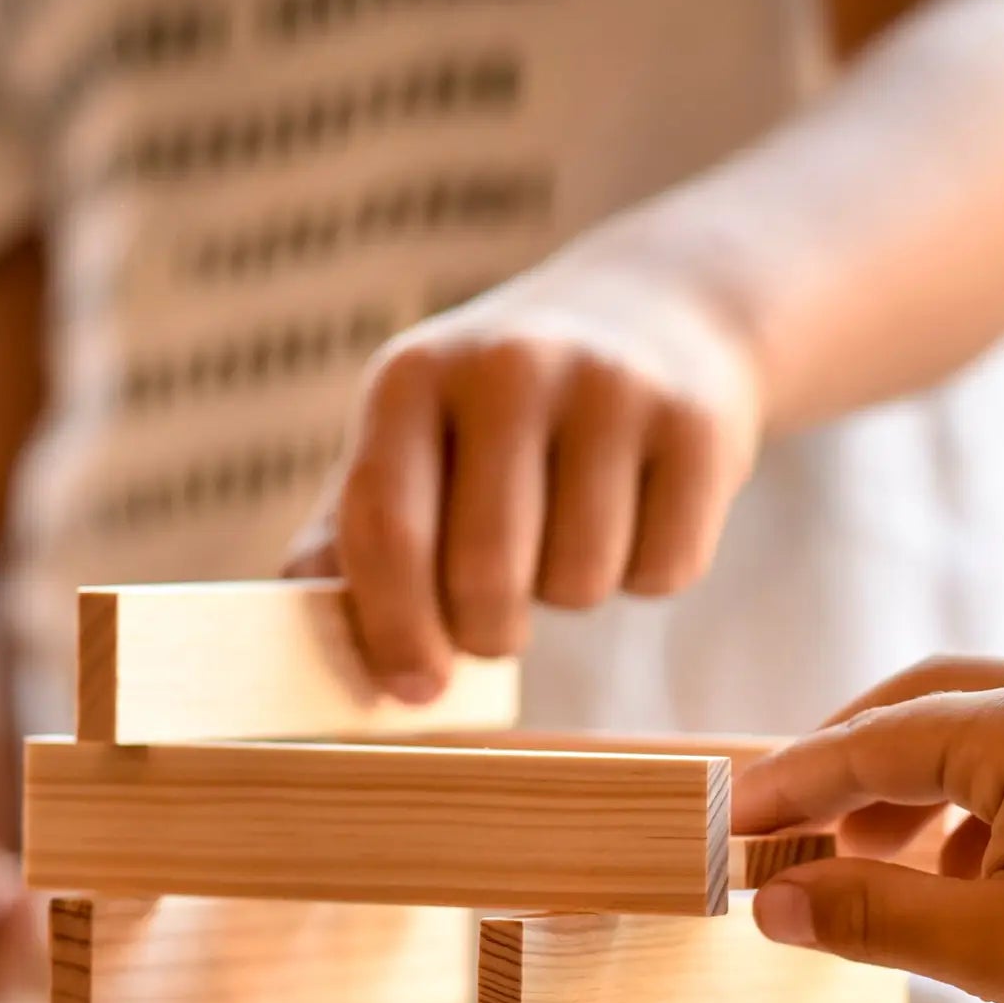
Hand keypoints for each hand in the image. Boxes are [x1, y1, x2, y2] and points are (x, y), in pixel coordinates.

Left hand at [284, 245, 763, 695]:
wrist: (661, 313)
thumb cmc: (507, 416)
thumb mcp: (417, 441)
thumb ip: (353, 536)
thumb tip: (303, 638)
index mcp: (415, 378)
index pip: (386, 530)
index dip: (394, 630)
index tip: (414, 689)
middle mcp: (510, 367)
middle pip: (486, 577)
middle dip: (489, 633)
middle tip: (496, 624)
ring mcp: (612, 390)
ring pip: (581, 582)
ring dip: (574, 595)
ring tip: (571, 539)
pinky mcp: (700, 426)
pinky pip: (663, 570)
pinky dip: (650, 574)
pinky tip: (639, 514)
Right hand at [734, 656, 1003, 1002]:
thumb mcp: (984, 948)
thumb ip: (865, 914)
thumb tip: (769, 903)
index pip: (875, 742)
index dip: (790, 784)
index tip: (726, 821)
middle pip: (928, 708)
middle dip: (849, 766)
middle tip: (785, 826)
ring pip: (987, 739)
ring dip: (913, 793)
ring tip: (865, 865)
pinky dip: (979, 815)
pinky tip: (962, 884)